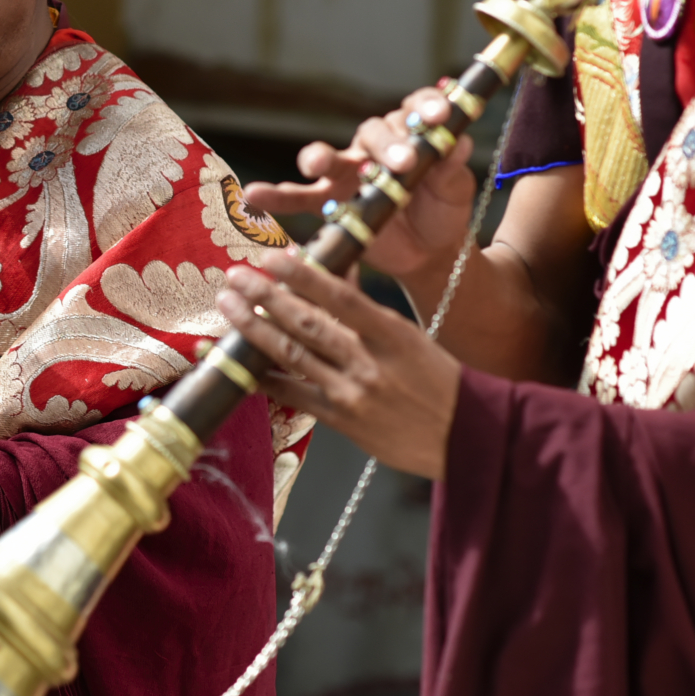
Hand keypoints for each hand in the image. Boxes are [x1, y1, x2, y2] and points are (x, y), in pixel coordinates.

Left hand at [215, 249, 460, 478]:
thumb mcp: (409, 336)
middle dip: (264, 297)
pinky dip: (264, 378)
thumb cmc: (438, 380)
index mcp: (391, 333)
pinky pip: (294, 396)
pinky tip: (239, 364)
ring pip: (292, 356)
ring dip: (254, 330)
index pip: (340, 296)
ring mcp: (351, 394)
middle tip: (234, 277)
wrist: (465, 437)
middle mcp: (368, 363)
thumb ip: (367, 310)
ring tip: (229, 308)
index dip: (302, 276)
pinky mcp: (341, 422)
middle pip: (306, 324)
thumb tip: (334, 273)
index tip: (271, 257)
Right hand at [241, 88, 474, 277]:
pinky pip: (299, 196)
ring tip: (316, 163)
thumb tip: (459, 141)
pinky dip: (276, 195)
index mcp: (411, 134)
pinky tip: (254, 195)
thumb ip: (452, 167)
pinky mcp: (330, 201)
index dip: (425, 106)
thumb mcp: (455, 190)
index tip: (439, 116)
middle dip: (387, 145)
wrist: (429, 251)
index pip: (415, 108)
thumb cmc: (443, 210)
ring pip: (329, 155)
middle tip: (404, 164)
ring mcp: (349, 172)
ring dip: (319, 156)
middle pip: (374, 131)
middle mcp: (375, 145)